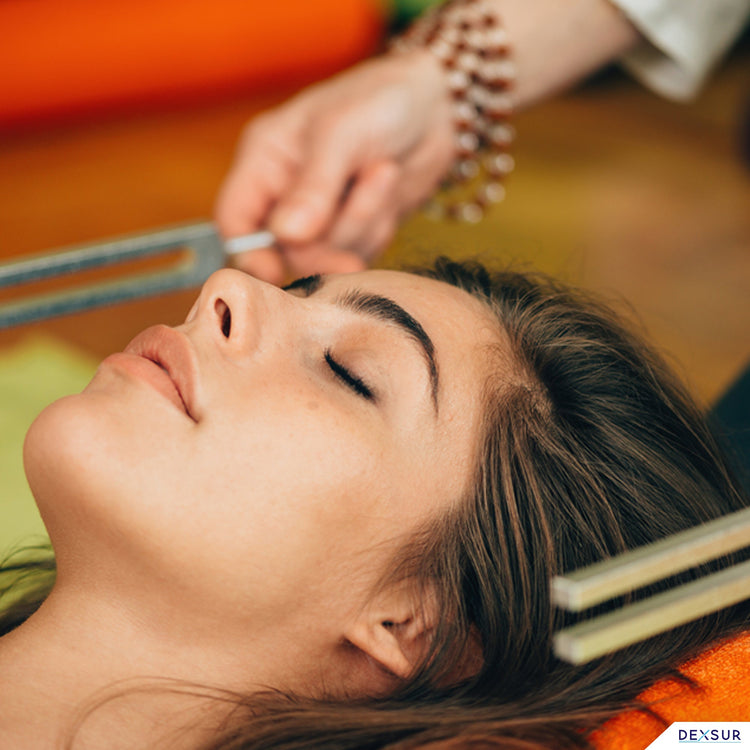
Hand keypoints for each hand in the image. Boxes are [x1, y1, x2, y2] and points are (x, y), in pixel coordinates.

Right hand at [214, 49, 453, 283]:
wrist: (437, 108)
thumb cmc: (380, 101)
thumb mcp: (341, 133)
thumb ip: (313, 187)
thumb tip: (286, 236)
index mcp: (264, 160)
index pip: (237, 221)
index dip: (250, 252)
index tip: (276, 271)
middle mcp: (286, 193)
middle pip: (287, 250)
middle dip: (330, 235)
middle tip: (368, 199)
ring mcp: (320, 216)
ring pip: (328, 254)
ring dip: (363, 221)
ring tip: (384, 171)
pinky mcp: (353, 231)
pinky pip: (358, 253)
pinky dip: (379, 227)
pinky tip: (390, 187)